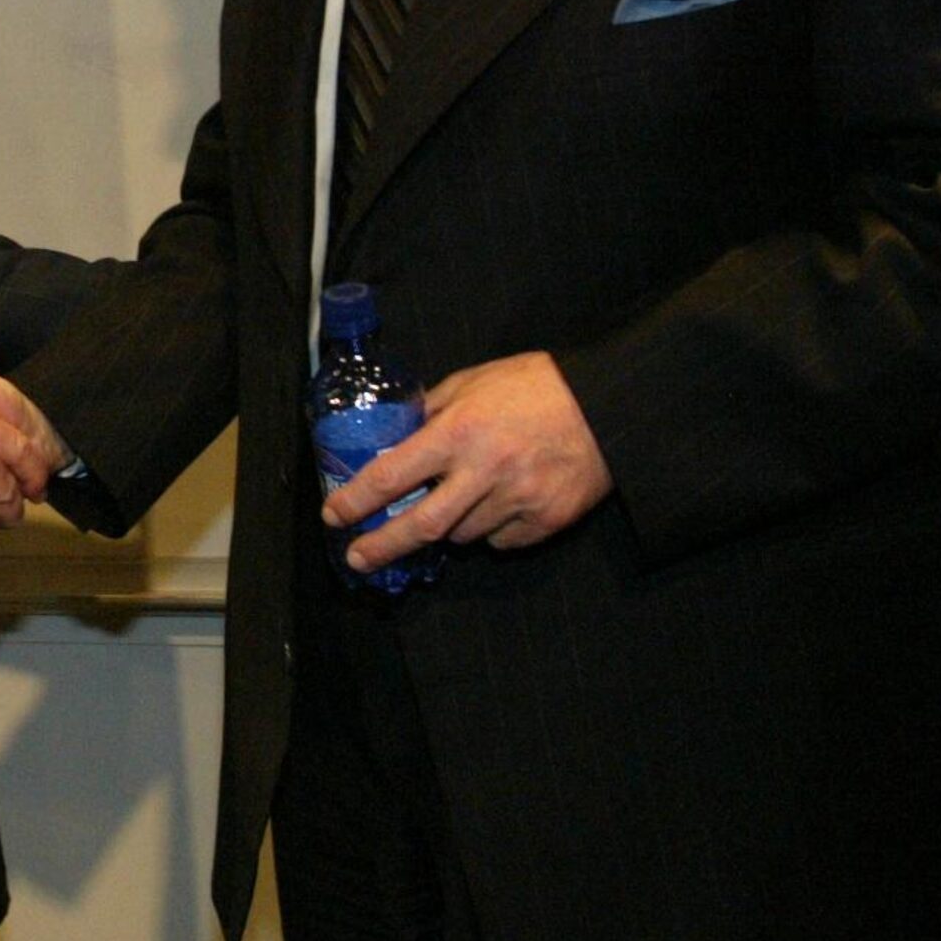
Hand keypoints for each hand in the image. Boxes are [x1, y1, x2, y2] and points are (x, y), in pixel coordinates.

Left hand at [321, 351, 612, 572]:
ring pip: (462, 535)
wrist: (607, 406)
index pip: (391, 476)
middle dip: (381, 547)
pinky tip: (503, 500)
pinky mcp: (544, 522)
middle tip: (357, 559)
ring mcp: (516, 502)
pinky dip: (490, 528)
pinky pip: (501, 539)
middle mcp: (483, 472)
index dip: (355, 501)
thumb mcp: (473, 381)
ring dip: (449, 525)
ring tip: (463, 495)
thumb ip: (434, 409)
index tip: (333, 516)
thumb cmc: (536, 385)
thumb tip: (398, 432)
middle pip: (420, 526)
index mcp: (458, 432)